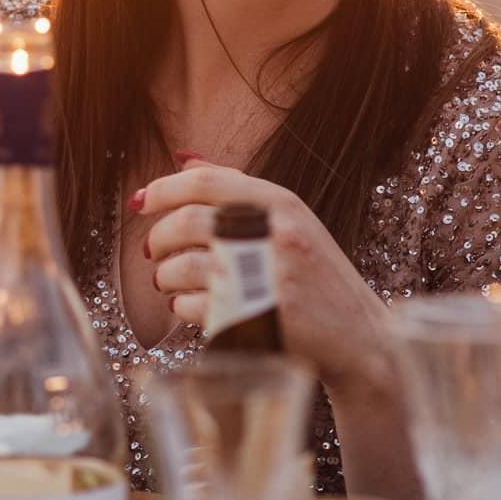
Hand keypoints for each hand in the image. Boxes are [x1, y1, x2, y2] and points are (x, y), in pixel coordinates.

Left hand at [136, 162, 389, 394]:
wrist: (360, 338)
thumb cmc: (317, 277)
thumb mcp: (288, 222)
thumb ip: (238, 191)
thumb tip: (183, 160)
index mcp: (281, 204)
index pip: (205, 182)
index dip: (162, 189)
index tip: (140, 202)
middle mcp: (275, 233)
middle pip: (187, 222)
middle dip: (157, 237)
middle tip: (151, 250)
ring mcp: (267, 276)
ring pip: (185, 266)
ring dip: (164, 275)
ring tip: (166, 280)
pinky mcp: (257, 317)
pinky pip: (194, 306)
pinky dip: (180, 306)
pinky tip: (185, 305)